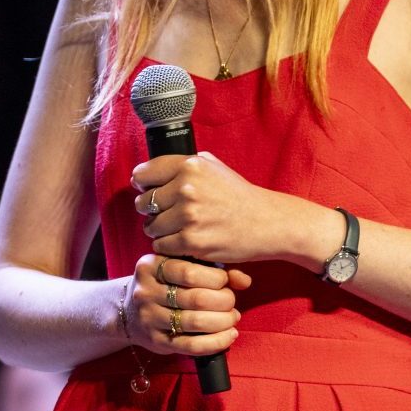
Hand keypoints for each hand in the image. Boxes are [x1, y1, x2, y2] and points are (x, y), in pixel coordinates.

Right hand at [122, 253, 246, 357]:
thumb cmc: (164, 285)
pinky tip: (229, 335)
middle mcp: (145, 292)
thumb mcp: (178, 269)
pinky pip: (192, 345)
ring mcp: (149, 318)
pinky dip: (217, 342)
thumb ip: (212, 269)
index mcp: (150, 266)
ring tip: (232, 318)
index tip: (225, 282)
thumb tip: (244, 280)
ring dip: (223, 322)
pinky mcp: (157, 341)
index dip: (216, 278)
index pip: (189, 272)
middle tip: (231, 302)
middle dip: (224, 301)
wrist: (129, 311)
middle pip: (196, 298)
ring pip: (196, 322)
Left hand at [131, 152, 326, 265]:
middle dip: (151, 210)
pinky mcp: (192, 242)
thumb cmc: (238, 195)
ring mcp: (189, 216)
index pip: (142, 174)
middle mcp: (187, 188)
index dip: (142, 184)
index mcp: (190, 166)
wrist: (267, 223)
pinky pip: (161, 245)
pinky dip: (169, 246)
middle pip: (143, 203)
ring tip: (180, 228)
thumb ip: (183, 165)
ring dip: (160, 230)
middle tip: (168, 214)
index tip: (147, 190)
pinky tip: (185, 240)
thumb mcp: (213, 167)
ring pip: (150, 226)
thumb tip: (149, 171)